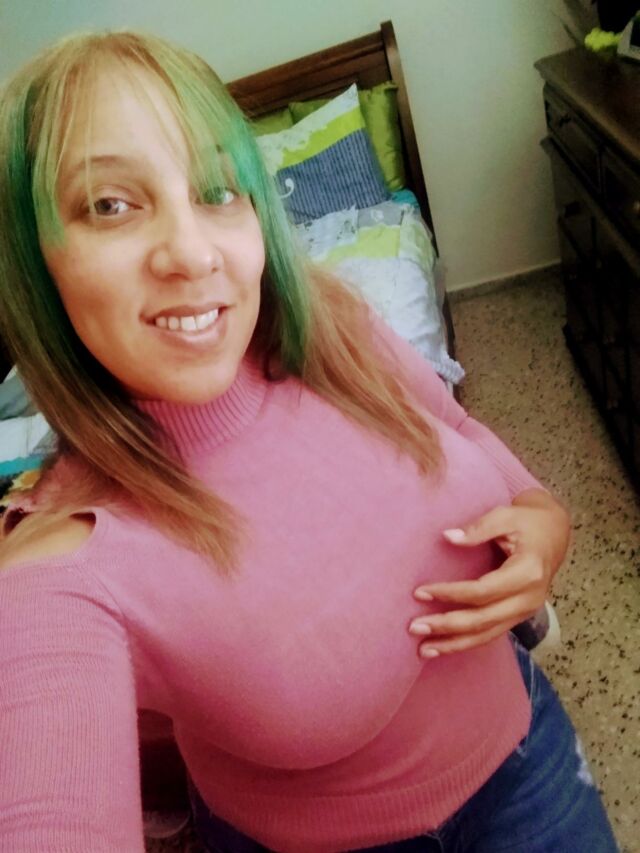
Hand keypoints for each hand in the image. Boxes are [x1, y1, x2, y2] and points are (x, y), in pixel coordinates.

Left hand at [409, 489, 570, 657]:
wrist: (554, 534)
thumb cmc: (528, 522)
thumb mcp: (505, 515)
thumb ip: (478, 528)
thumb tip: (448, 537)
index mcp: (527, 572)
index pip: (482, 591)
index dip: (451, 593)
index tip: (420, 592)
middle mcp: (529, 598)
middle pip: (483, 619)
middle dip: (447, 626)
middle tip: (414, 627)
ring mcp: (526, 611)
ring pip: (487, 634)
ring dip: (454, 644)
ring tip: (424, 650)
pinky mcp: (520, 616)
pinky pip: (491, 633)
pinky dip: (467, 642)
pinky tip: (444, 647)